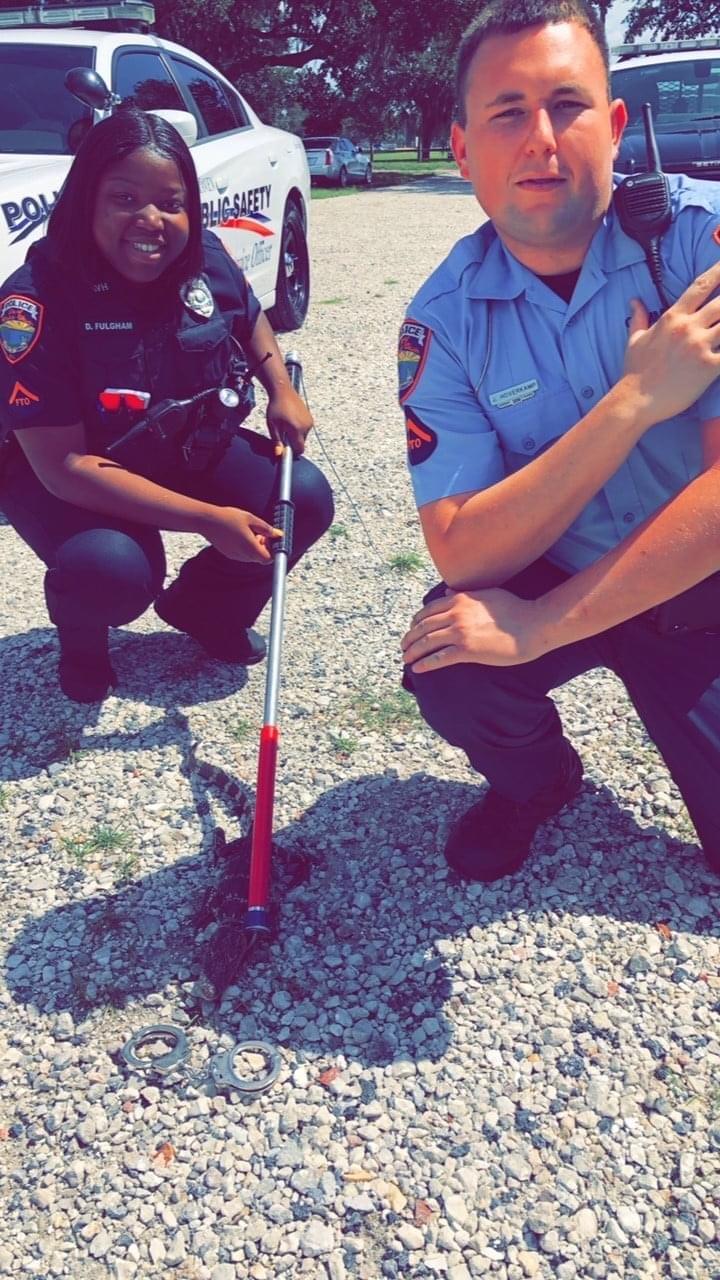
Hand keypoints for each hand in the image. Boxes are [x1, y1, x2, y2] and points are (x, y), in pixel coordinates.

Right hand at [201, 506, 281, 562]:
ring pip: (251, 556)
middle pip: (260, 558)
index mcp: (250, 548)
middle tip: (261, 532)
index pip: (268, 559)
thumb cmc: (228, 518)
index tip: (271, 539)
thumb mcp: (251, 519)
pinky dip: (246, 547)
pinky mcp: (229, 553)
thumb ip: (266, 528)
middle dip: (264, 546)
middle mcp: (243, 555)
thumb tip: (278, 534)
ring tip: (249, 531)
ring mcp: (235, 556)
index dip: (272, 550)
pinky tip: (240, 534)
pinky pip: (242, 554)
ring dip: (255, 546)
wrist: (207, 521)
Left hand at [266, 386, 313, 455]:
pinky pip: (305, 429)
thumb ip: (276, 441)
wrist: (283, 391)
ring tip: (286, 425)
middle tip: (283, 433)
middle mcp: (306, 426)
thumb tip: (279, 454)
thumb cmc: (276, 407)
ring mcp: (309, 422)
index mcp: (297, 429)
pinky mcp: (310, 418)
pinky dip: (299, 429)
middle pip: (301, 443)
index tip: (285, 450)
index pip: (300, 449)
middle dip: (293, 442)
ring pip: (303, 436)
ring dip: (296, 435)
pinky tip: (291, 421)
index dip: (292, 452)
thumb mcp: (272, 425)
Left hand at [401, 589, 544, 670]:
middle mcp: (456, 613)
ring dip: (413, 652)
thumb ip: (465, 594)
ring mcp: (461, 632)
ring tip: (406, 659)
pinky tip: (418, 669)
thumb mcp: (488, 593)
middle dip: (410, 638)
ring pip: (427, 642)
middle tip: (403, 647)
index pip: (428, 611)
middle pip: (423, 627)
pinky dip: (425, 664)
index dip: (415, 622)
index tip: (411, 630)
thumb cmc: (515, 609)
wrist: (533, 624)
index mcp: (459, 599)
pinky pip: (440, 658)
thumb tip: (448, 591)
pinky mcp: (468, 650)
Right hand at [624, 259, 719, 427]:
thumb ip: (639, 317)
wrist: (635, 401)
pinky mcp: (709, 368)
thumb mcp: (634, 340)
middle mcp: (688, 328)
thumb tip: (635, 301)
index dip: (718, 271)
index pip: (701, 286)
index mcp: (672, 317)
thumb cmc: (634, 372)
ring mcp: (699, 346)